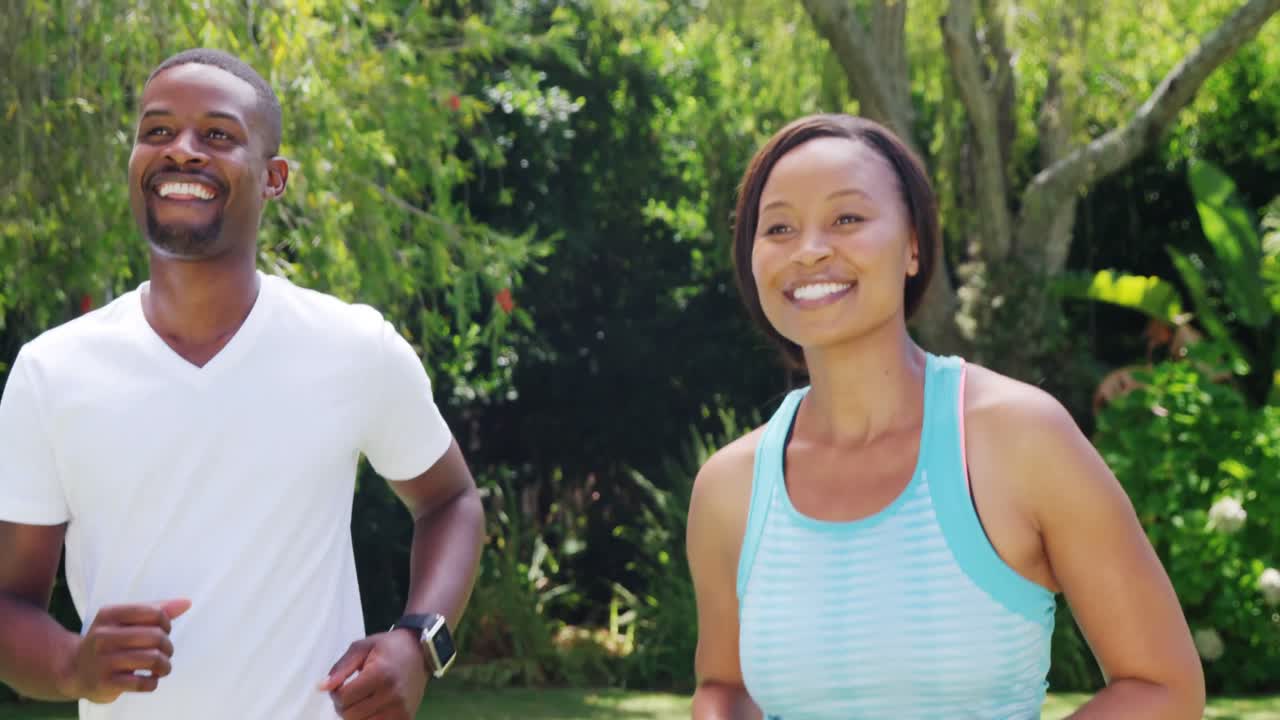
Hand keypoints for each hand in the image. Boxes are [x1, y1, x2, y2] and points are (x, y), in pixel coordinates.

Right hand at [64, 598, 190, 703]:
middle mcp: (103, 636)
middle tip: (165, 651)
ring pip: (153, 659)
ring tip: (163, 667)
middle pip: (156, 636)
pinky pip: (143, 683)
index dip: (166, 623)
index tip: (163, 631)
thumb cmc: (110, 641)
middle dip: (168, 646)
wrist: (73, 670)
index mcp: (109, 614)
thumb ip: (156, 610)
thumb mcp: (126, 620)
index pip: (154, 613)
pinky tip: (151, 679)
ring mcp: (103, 661)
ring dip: (165, 665)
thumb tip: (186, 602)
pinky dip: (154, 682)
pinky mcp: (105, 683)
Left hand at [319, 630, 426, 719]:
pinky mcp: (405, 719)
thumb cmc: (388, 647)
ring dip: (355, 715)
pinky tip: (372, 708)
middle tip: (352, 692)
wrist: (420, 652)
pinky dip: (369, 719)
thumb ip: (341, 668)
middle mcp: (391, 695)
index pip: (343, 697)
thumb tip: (321, 688)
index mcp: (380, 674)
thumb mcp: (362, 647)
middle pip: (349, 714)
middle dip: (344, 705)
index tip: (342, 683)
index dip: (336, 692)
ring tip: (362, 699)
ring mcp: (400, 710)